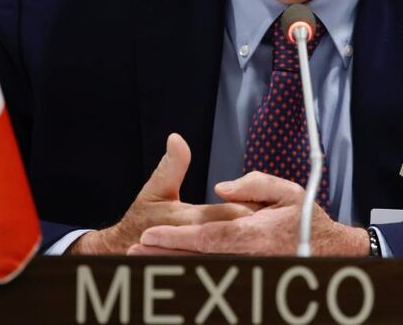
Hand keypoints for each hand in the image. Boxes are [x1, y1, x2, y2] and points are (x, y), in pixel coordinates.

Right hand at [69, 133, 256, 254]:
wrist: (124, 252)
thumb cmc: (140, 219)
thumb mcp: (154, 189)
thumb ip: (171, 165)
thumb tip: (177, 139)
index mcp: (187, 218)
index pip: (226, 213)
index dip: (249, 207)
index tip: (268, 201)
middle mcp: (195, 239)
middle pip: (235, 232)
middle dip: (257, 225)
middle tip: (278, 216)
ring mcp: (198, 255)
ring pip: (233, 250)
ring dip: (252, 243)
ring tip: (271, 236)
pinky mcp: (200, 264)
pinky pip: (225, 261)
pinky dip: (240, 255)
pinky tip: (256, 252)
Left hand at [128, 171, 367, 256]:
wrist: (332, 252)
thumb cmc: (308, 220)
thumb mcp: (288, 192)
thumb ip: (254, 184)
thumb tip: (220, 187)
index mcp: (253, 234)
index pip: (206, 237)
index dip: (175, 238)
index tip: (149, 236)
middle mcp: (247, 257)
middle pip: (196, 258)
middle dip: (163, 256)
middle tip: (132, 254)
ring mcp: (247, 270)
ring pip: (202, 270)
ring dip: (171, 267)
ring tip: (141, 263)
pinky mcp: (249, 277)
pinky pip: (216, 276)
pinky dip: (192, 274)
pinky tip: (172, 271)